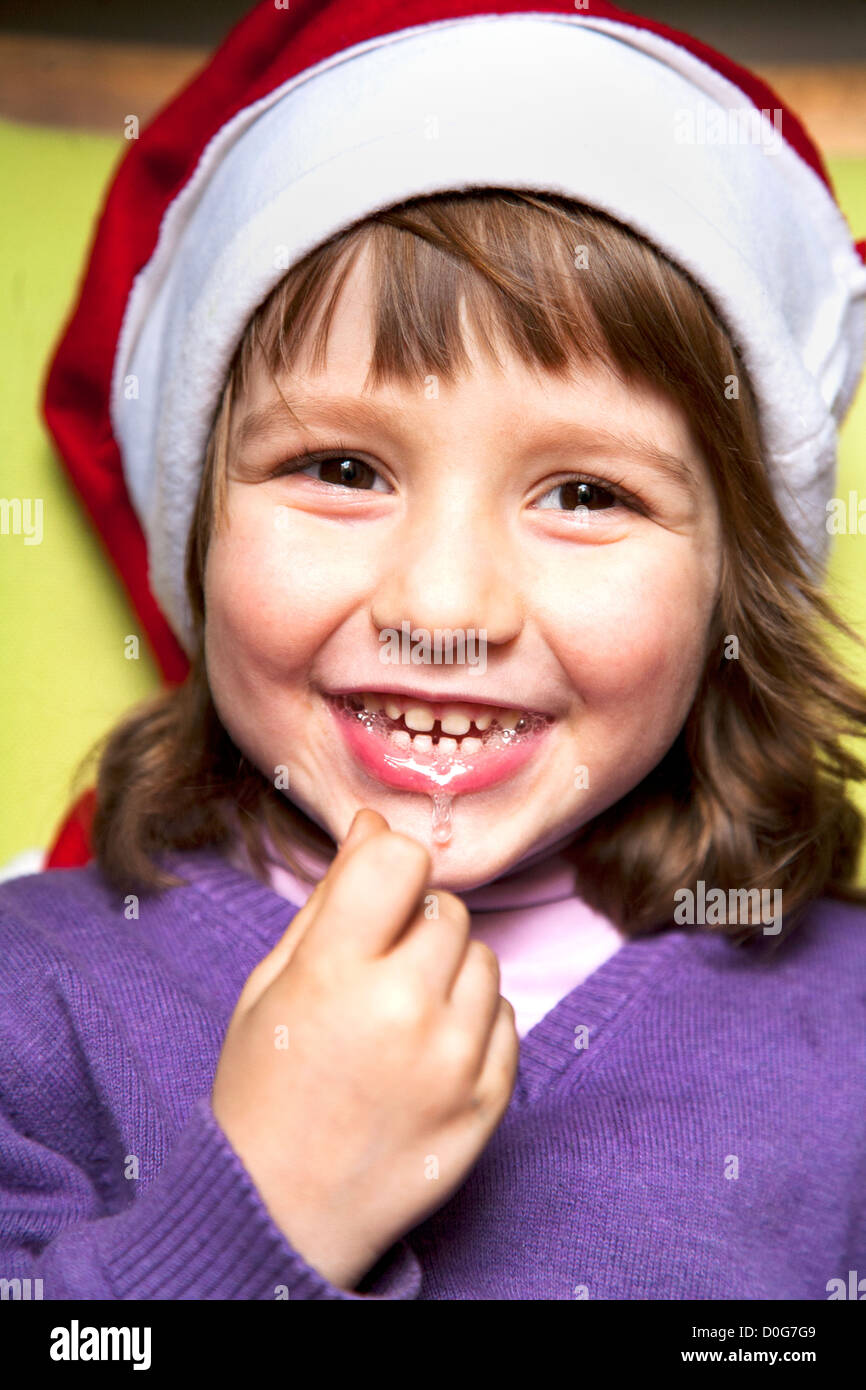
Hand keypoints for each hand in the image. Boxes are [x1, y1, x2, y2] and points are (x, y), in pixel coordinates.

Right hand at [211, 808, 518, 1289]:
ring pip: (485, 960)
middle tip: (376, 972)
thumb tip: (370, 824)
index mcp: (336, 973)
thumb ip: (330, 898)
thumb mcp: (273, 983)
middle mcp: (404, 1010)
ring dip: (450, 973)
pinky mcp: (488, 1102)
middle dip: (417, 926)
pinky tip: (427, 1052)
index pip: (402, 860)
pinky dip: (475, 1025)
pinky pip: (508, 1018)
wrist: (279, 1213)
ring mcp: (453, 1061)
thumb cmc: (264, 1087)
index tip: (375, 896)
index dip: (390, 868)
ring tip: (401, 1016)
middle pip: (450, 910)